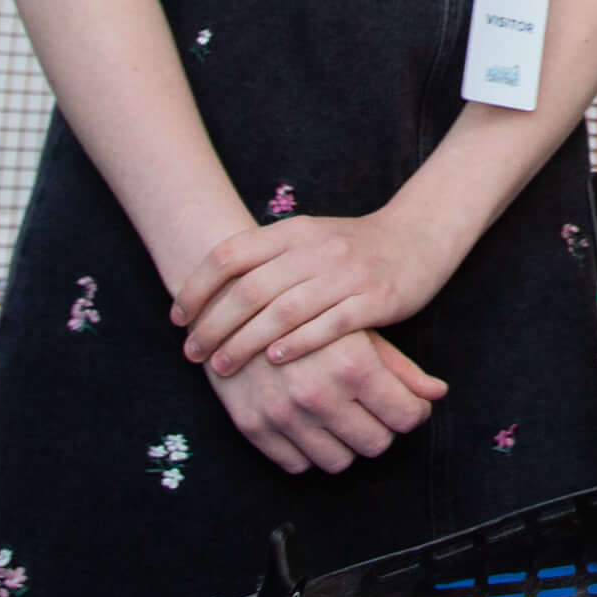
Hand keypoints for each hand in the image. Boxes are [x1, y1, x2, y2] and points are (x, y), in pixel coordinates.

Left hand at [171, 210, 445, 376]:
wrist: (418, 238)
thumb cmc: (352, 248)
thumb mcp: (307, 238)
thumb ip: (265, 257)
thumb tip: (207, 290)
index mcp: (293, 231)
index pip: (229, 255)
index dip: (197, 287)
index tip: (178, 317)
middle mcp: (316, 248)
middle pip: (250, 289)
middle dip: (213, 325)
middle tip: (193, 352)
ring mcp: (347, 273)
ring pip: (283, 311)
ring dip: (245, 342)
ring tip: (222, 366)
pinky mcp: (375, 299)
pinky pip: (328, 324)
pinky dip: (297, 343)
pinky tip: (274, 359)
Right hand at [209, 329, 446, 473]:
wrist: (232, 300)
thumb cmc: (307, 309)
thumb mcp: (359, 328)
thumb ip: (401, 367)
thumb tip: (437, 395)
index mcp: (353, 367)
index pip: (406, 418)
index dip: (412, 412)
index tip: (406, 405)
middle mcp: (319, 396)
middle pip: (376, 444)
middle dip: (382, 428)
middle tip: (375, 410)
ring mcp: (283, 415)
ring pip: (338, 461)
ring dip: (347, 443)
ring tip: (344, 417)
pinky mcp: (253, 426)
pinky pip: (296, 463)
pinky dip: (310, 450)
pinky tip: (313, 425)